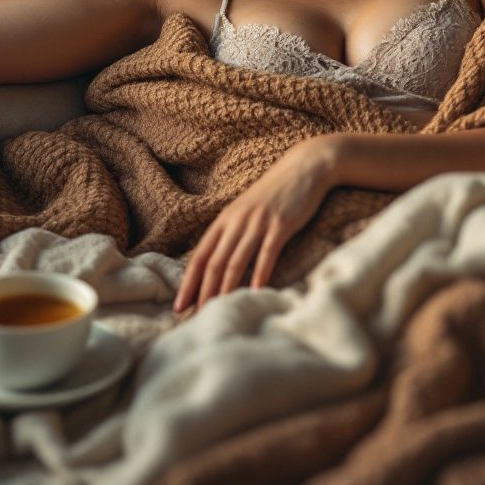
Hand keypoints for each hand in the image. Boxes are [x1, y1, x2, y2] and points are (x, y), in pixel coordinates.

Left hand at [173, 135, 341, 313]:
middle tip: (195, 317)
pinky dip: (259, 273)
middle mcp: (237, 221)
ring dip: (225, 288)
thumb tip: (219, 263)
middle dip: (203, 292)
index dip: (188, 282)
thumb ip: (233, 232)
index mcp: (225, 218)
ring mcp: (259, 222)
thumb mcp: (246, 209)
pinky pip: (267, 253)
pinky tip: (255, 291)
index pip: (200, 255)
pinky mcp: (281, 224)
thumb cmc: (275, 192)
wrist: (304, 167)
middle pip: (214, 262)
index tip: (180, 306)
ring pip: (236, 260)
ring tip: (218, 310)